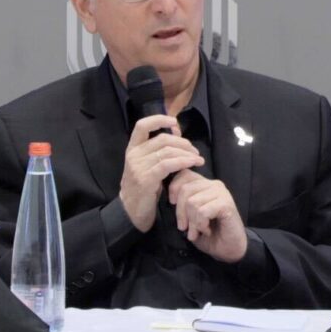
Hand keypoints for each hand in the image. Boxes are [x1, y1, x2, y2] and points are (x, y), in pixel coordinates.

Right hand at [119, 115, 203, 231]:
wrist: (131, 212)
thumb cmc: (144, 188)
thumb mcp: (148, 166)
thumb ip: (159, 151)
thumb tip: (177, 134)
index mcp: (132, 149)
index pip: (142, 125)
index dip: (159, 119)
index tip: (174, 122)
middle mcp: (133, 155)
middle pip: (162, 139)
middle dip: (183, 143)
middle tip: (195, 151)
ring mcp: (138, 167)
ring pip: (167, 151)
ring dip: (187, 153)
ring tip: (198, 159)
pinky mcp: (145, 179)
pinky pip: (168, 164)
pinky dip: (183, 161)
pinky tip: (193, 163)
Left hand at [169, 170, 247, 262]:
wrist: (228, 248)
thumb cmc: (207, 233)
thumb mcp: (190, 215)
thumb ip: (182, 202)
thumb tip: (168, 196)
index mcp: (204, 184)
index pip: (183, 174)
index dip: (173, 189)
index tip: (172, 204)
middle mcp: (214, 185)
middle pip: (185, 190)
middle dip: (180, 213)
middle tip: (185, 228)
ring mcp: (221, 193)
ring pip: (192, 202)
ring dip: (192, 222)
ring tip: (198, 231)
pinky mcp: (227, 204)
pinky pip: (202, 212)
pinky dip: (201, 225)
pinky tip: (207, 230)